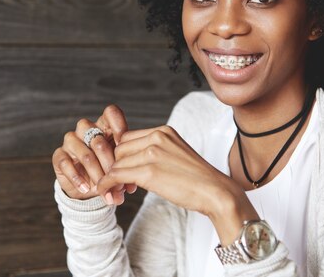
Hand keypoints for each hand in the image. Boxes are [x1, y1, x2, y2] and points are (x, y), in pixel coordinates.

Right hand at [52, 104, 136, 203]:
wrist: (87, 185)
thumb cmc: (107, 169)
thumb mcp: (119, 167)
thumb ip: (125, 170)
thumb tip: (130, 186)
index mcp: (104, 125)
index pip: (110, 113)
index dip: (119, 126)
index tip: (125, 147)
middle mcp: (86, 129)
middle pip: (99, 140)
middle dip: (110, 164)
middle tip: (117, 180)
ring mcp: (71, 141)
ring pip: (85, 154)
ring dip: (96, 173)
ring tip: (103, 188)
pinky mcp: (59, 155)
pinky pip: (66, 164)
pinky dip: (78, 179)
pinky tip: (86, 189)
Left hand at [97, 125, 258, 243]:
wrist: (216, 193)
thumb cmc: (197, 179)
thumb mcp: (176, 155)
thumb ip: (156, 152)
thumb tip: (132, 163)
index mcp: (163, 131)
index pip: (128, 138)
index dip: (122, 155)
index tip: (124, 171)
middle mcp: (157, 137)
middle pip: (119, 149)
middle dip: (116, 166)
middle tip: (121, 185)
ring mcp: (152, 153)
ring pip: (116, 163)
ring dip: (112, 179)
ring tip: (118, 193)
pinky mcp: (148, 172)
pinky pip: (116, 175)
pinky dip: (107, 185)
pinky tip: (108, 193)